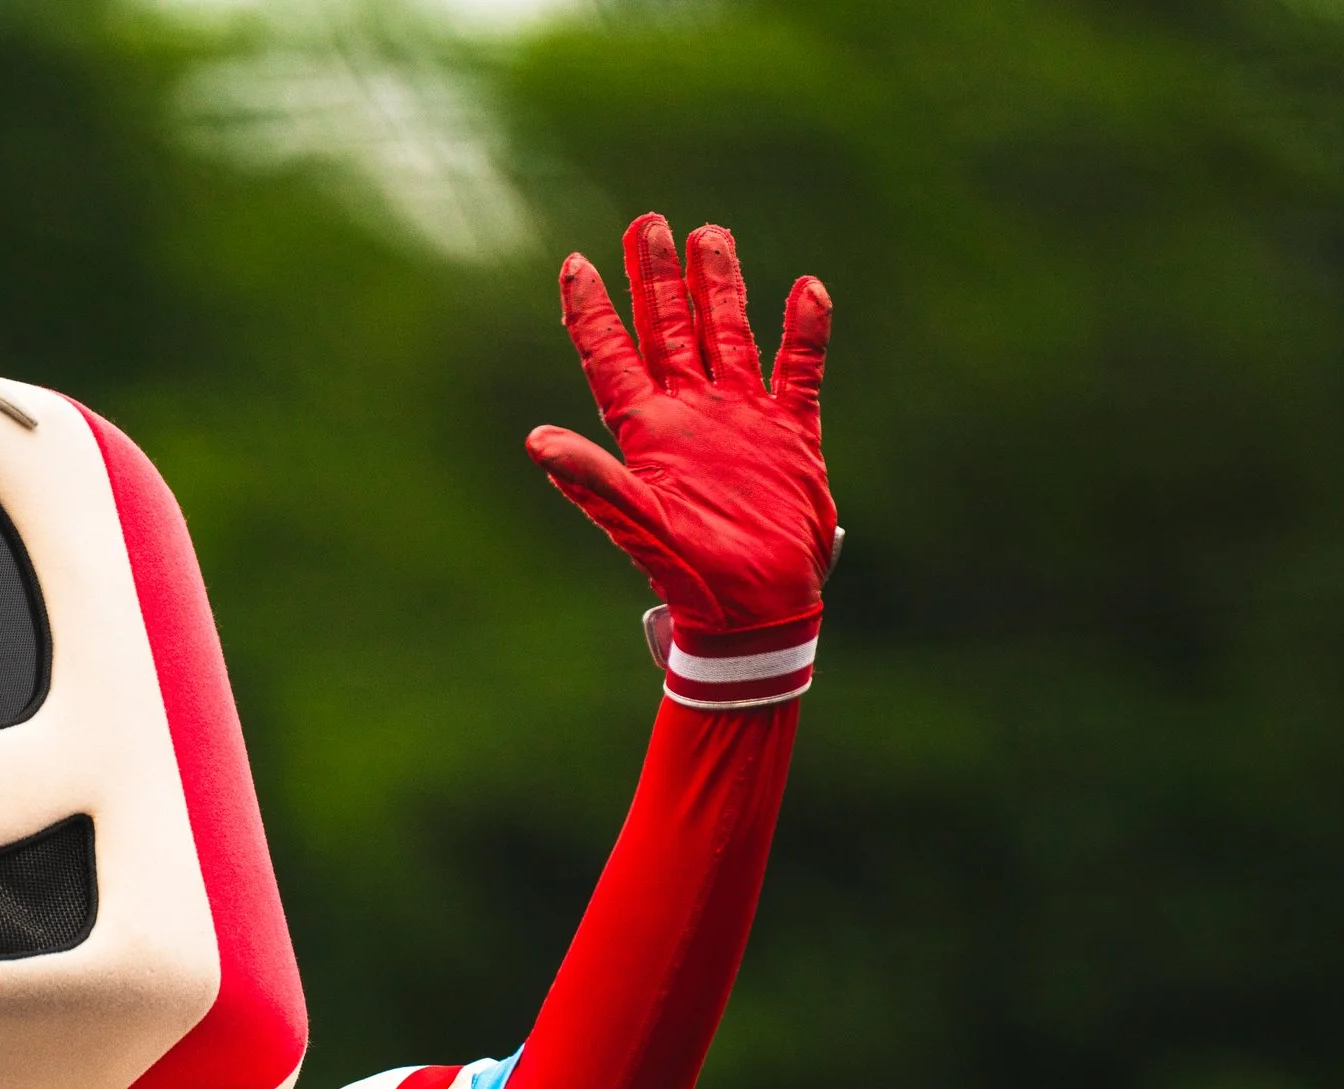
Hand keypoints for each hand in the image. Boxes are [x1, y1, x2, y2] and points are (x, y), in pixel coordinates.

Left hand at [527, 214, 835, 636]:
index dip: (592, 311)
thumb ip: (594, 480)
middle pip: (668, 330)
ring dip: (719, 287)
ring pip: (728, 335)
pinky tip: (807, 289)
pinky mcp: (791, 434)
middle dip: (655, 278)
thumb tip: (536, 442)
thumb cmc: (691, 575)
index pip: (611, 356)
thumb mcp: (639, 524)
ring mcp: (742, 419)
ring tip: (710, 234)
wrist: (758, 610)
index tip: (575, 263)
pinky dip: (805, 332)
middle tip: (645, 223)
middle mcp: (691, 415)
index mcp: (648, 430)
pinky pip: (800, 370)